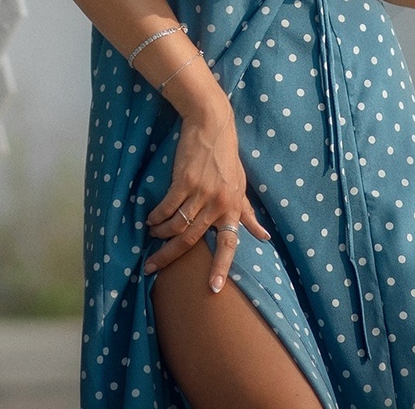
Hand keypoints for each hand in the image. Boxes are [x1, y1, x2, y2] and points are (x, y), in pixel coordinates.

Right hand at [141, 106, 271, 291]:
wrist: (212, 125)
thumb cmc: (227, 158)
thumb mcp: (241, 186)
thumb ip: (248, 214)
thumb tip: (264, 237)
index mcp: (233, 208)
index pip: (229, 244)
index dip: (221, 267)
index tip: (213, 288)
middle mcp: (219, 203)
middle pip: (191, 240)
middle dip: (169, 257)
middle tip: (152, 268)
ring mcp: (201, 192)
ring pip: (177, 225)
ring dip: (161, 234)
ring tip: (152, 235)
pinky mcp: (184, 181)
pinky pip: (167, 207)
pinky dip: (157, 217)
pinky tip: (150, 220)